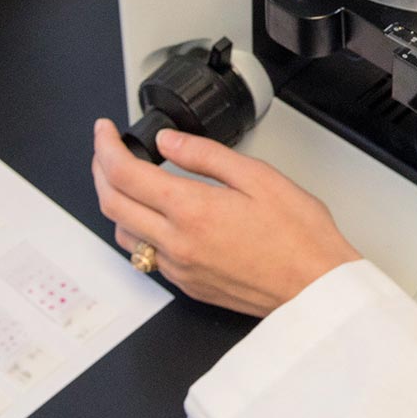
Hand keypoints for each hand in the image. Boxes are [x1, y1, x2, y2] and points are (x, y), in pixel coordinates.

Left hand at [91, 119, 362, 316]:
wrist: (316, 286)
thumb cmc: (300, 237)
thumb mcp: (259, 176)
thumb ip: (206, 155)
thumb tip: (169, 141)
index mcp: (192, 210)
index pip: (124, 174)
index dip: (105, 147)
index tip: (105, 131)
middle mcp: (177, 243)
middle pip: (111, 204)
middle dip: (100, 171)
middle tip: (106, 150)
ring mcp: (180, 269)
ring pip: (123, 235)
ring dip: (115, 203)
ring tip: (125, 181)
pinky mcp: (189, 286)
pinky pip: (147, 256)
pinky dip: (137, 230)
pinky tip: (153, 217)